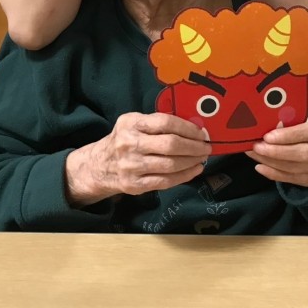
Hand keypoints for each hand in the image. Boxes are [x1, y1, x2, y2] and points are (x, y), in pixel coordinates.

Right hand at [68, 113, 210, 199]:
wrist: (100, 166)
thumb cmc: (124, 140)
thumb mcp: (133, 123)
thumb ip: (157, 123)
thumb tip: (193, 126)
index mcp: (131, 123)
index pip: (165, 122)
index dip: (187, 127)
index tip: (201, 132)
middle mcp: (130, 143)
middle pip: (170, 145)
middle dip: (194, 146)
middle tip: (207, 147)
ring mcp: (132, 166)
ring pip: (170, 165)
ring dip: (192, 162)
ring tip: (202, 158)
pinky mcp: (135, 185)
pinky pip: (166, 181)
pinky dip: (184, 176)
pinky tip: (194, 170)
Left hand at [246, 117, 307, 186]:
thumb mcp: (303, 120)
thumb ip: (290, 121)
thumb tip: (274, 124)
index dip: (288, 135)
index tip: (268, 136)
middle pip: (302, 154)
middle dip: (276, 151)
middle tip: (257, 146)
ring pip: (295, 168)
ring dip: (271, 162)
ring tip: (254, 154)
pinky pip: (291, 179)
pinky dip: (273, 173)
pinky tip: (260, 167)